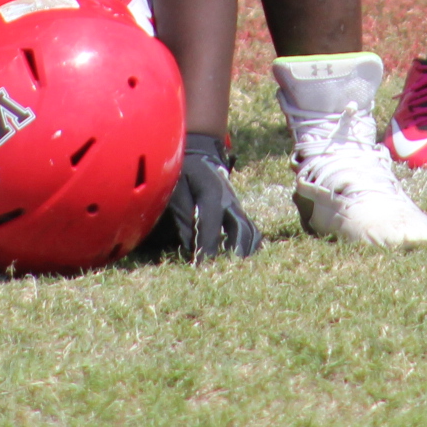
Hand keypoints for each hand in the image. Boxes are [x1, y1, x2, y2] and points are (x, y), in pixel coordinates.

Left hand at [166, 134, 261, 261]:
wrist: (198, 152)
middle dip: (234, 254)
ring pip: (251, 232)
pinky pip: (250, 230)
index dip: (207, 251)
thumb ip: (182, 218)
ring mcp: (237, 205)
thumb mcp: (175, 191)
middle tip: (225, 274)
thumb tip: (190, 246)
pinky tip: (242, 260)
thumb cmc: (182, 171)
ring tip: (236, 271)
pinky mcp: (239, 210)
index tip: (202, 270)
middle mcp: (230, 201)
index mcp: (212, 194)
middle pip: (241, 231)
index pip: (211, 229)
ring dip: (245, 252)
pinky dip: (248, 245)